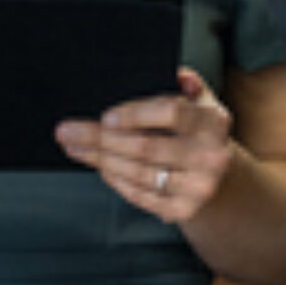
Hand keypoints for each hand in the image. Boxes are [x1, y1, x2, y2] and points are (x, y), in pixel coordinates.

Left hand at [56, 69, 234, 223]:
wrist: (219, 179)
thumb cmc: (198, 134)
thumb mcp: (202, 105)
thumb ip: (191, 87)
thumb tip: (179, 74)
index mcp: (215, 122)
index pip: (172, 113)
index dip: (136, 114)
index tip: (105, 117)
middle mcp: (212, 156)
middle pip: (146, 147)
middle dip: (100, 139)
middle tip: (67, 131)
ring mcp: (199, 187)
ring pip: (138, 172)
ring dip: (101, 160)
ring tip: (76, 148)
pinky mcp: (183, 210)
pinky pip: (139, 195)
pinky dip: (116, 181)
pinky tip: (101, 168)